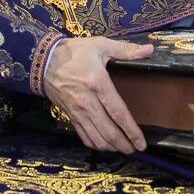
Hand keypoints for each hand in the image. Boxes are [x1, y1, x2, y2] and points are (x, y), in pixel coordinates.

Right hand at [43, 37, 149, 153]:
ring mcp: (77, 111)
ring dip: (111, 147)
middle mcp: (87, 102)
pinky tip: (104, 145)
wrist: (43, 60)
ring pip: (96, 138)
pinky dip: (95, 144)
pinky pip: (83, 136)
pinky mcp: (69, 116)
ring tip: (123, 149)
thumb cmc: (74, 52)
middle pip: (108, 131)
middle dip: (124, 144)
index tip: (142, 142)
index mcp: (98, 83)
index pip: (117, 113)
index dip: (131, 130)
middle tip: (136, 149)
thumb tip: (150, 49)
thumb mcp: (100, 44)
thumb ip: (126, 49)